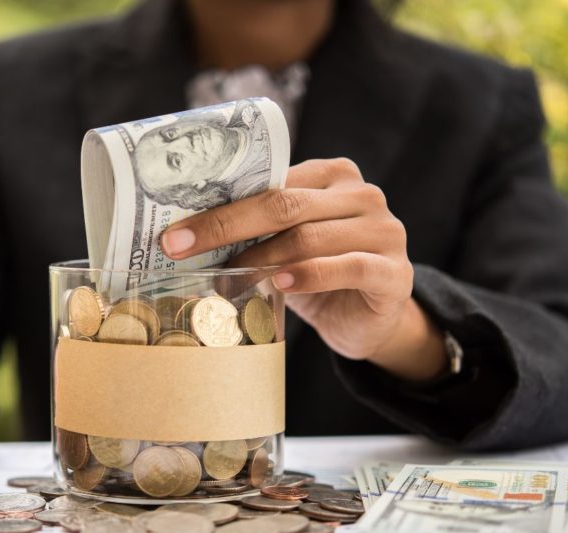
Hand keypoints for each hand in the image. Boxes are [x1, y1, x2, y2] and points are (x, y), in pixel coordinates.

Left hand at [160, 158, 446, 379]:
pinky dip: (309, 275)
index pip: (270, 180)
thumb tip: (182, 234)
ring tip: (224, 278)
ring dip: (259, 258)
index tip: (173, 228)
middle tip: (179, 248)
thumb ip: (255, 230)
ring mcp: (384, 231)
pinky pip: (348, 267)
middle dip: (225, 226)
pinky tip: (280, 285)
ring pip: (309, 238)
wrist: (368, 321)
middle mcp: (363, 195)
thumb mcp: (285, 246)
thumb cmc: (318, 276)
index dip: (219, 203)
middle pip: (284, 204)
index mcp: (332, 175)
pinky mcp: (394, 273)